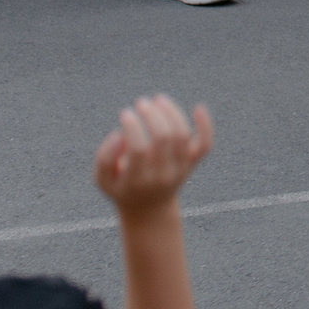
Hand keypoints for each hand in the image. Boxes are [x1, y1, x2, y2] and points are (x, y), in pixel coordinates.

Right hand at [93, 95, 214, 214]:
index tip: (125, 113)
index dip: (132, 127)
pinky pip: (205, 144)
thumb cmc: (122, 187)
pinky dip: (205, 126)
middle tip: (141, 102)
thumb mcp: (103, 180)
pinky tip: (198, 107)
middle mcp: (163, 175)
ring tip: (158, 99)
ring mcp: (181, 169)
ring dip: (172, 112)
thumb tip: (119, 134)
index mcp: (138, 181)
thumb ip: (104, 158)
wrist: (150, 209)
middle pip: (164, 138)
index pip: (139, 149)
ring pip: (182, 135)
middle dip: (152, 115)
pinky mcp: (193, 163)